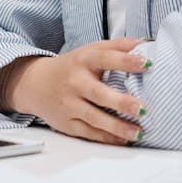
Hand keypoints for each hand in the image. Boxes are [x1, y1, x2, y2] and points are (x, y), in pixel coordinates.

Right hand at [6, 38, 150, 144]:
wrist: (35, 84)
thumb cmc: (70, 67)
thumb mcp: (89, 51)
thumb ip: (116, 47)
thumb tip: (144, 43)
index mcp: (83, 61)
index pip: (105, 58)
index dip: (126, 60)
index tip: (146, 63)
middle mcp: (75, 82)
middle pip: (98, 93)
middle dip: (121, 102)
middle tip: (142, 108)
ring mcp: (69, 105)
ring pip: (94, 118)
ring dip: (117, 127)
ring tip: (138, 132)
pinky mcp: (67, 124)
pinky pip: (89, 133)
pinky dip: (107, 138)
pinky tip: (123, 139)